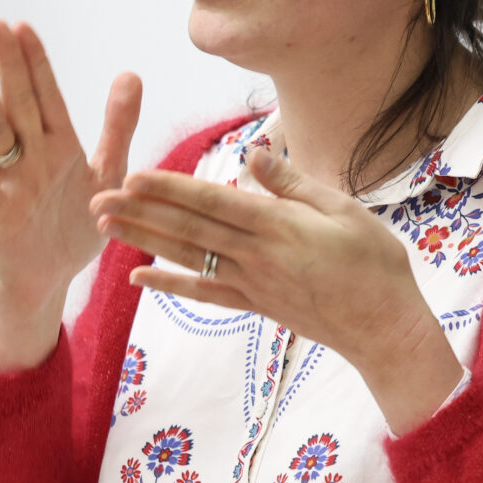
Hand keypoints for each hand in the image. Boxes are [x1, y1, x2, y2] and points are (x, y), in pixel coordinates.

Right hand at [0, 21, 140, 370]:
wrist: (51, 278)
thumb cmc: (77, 225)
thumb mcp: (109, 174)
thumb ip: (118, 127)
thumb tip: (130, 74)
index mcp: (61, 146)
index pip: (47, 96)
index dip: (36, 63)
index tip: (23, 26)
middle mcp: (34, 157)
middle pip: (19, 104)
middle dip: (10, 65)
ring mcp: (13, 182)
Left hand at [92, 142, 466, 432]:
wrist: (385, 328)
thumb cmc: (375, 263)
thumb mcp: (344, 210)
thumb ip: (293, 184)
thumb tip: (253, 154)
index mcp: (277, 227)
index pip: (211, 202)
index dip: (169, 189)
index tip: (133, 175)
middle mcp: (255, 257)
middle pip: (188, 230)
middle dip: (140, 213)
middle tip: (97, 199)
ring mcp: (251, 284)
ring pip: (188, 259)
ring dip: (144, 242)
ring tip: (106, 228)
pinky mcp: (255, 305)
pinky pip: (204, 294)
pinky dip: (170, 286)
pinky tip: (138, 278)